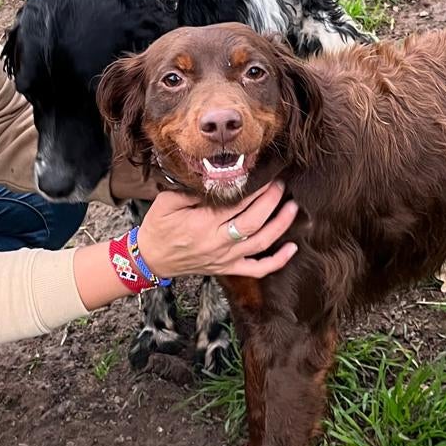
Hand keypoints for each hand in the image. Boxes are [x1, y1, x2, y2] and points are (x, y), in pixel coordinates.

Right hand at [136, 182, 297, 279]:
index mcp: (202, 224)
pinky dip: (277, 261)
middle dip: (271, 202)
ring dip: (280, 226)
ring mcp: (225, 258)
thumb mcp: (166, 202)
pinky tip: (292, 249)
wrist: (152, 259)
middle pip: (253, 223)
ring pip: (261, 244)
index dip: (255, 190)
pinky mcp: (228, 268)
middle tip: (281, 186)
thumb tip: (214, 178)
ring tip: (293, 208)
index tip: (266, 176)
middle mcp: (217, 243)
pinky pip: (257, 269)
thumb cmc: (159, 228)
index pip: (237, 205)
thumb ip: (190, 190)